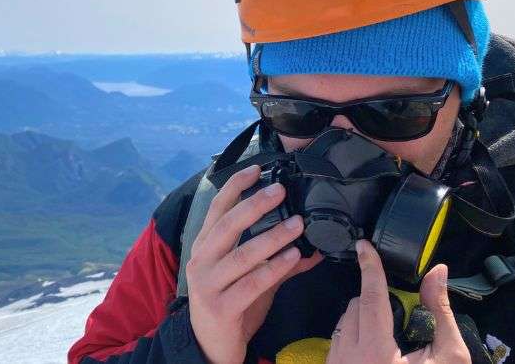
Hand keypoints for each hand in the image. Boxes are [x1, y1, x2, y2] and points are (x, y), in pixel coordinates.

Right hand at [187, 164, 322, 363]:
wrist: (211, 347)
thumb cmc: (231, 306)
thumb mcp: (251, 278)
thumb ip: (278, 261)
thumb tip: (312, 247)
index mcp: (205, 247)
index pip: (217, 209)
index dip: (235, 187)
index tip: (256, 169)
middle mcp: (202, 261)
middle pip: (227, 225)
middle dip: (255, 205)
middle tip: (280, 190)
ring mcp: (209, 284)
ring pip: (242, 254)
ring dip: (272, 237)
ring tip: (297, 224)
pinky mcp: (221, 307)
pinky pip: (251, 283)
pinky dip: (273, 268)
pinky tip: (292, 257)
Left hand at [326, 240, 470, 363]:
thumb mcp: (447, 358)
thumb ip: (440, 313)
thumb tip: (437, 273)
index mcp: (376, 351)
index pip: (370, 297)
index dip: (370, 268)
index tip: (365, 246)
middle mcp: (349, 356)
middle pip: (356, 306)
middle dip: (376, 300)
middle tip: (399, 315)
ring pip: (344, 322)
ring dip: (363, 318)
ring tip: (389, 337)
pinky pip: (338, 339)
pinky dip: (354, 335)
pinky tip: (375, 350)